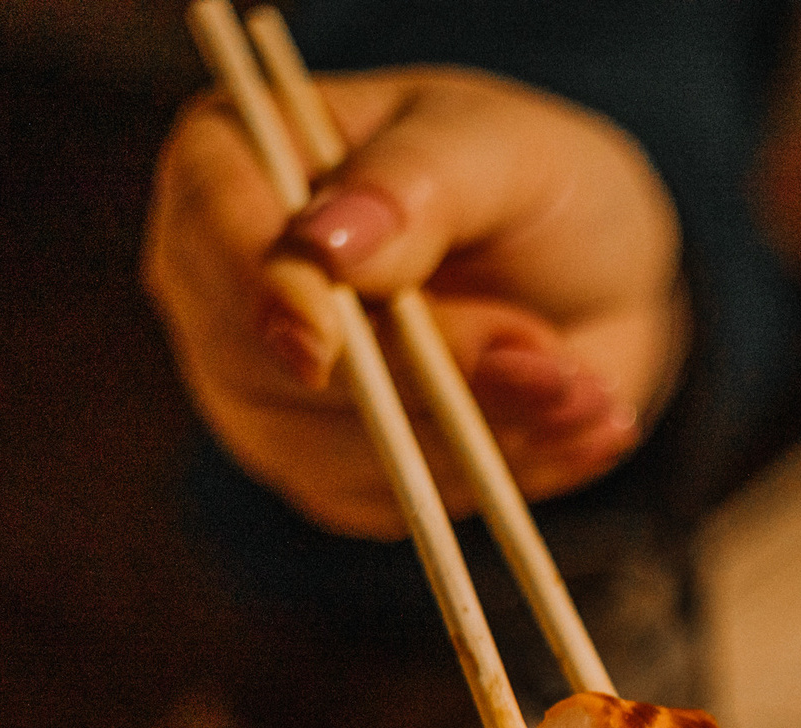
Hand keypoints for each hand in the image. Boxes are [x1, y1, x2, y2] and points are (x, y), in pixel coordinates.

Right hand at [146, 68, 685, 538]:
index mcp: (236, 158)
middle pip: (267, 367)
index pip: (212, 228)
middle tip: (551, 360)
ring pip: (342, 452)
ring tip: (585, 387)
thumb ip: (418, 186)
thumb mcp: (499, 149)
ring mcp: (262, 394)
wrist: (588, 275)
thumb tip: (324, 251)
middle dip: (426, 375)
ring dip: (485, 432)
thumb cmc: (529, 180)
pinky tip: (569, 425)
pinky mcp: (327, 475)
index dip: (260, 293)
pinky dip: (503, 472)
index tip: (322, 347)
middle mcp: (222, 287)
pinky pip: (399, 505)